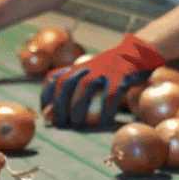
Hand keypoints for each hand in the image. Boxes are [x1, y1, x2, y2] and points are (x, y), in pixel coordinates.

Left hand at [40, 34, 165, 127]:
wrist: (133, 54)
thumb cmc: (106, 74)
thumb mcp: (86, 78)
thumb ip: (67, 95)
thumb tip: (46, 117)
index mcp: (75, 67)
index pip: (52, 79)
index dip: (46, 97)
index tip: (45, 113)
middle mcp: (86, 67)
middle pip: (65, 84)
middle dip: (60, 106)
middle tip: (60, 124)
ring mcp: (102, 70)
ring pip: (84, 89)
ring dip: (77, 110)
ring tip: (76, 125)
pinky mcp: (119, 77)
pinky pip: (110, 97)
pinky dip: (105, 112)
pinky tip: (103, 123)